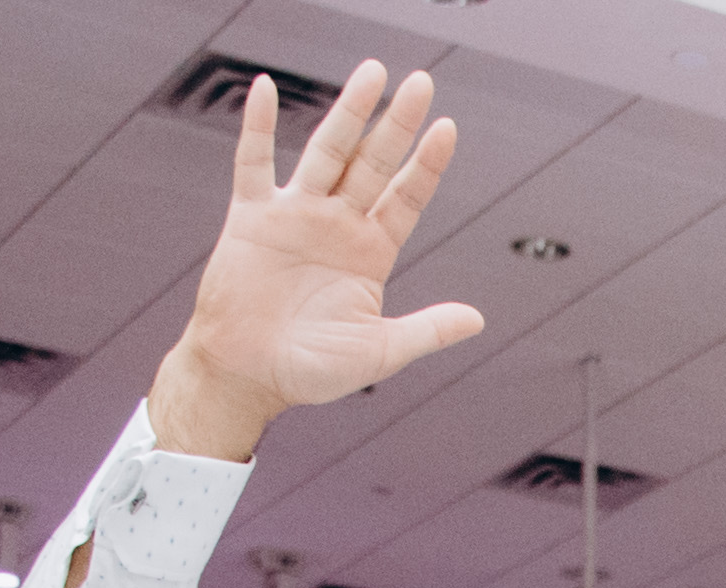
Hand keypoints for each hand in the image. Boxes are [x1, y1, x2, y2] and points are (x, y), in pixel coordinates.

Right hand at [148, 63, 486, 461]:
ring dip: (349, 113)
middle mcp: (337, 225)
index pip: (406, 198)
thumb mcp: (378, 352)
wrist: (247, 377)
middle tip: (422, 81)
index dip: (426, 165)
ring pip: (327, 151)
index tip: (448, 129)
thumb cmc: (312, 371)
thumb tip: (478, 320)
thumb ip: (426, 331)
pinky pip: (253, 162)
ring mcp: (296, 215)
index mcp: (371, 253)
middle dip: (397, 124)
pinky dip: (257, 126)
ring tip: (372, 72)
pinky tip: (264, 87)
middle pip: (373, 163)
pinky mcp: (253, 217)